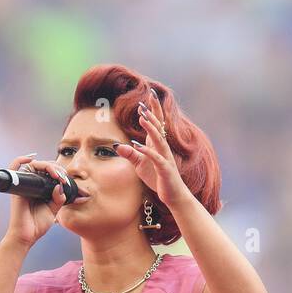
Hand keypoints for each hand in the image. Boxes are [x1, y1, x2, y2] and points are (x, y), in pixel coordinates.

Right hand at [3, 153, 70, 247]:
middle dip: (56, 169)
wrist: (27, 236)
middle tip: (63, 178)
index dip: (59, 172)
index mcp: (40, 189)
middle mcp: (31, 185)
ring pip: (34, 165)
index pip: (49, 172)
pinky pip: (14, 168)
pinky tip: (31, 158)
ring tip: (56, 175)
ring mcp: (24, 185)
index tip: (66, 180)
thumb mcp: (53, 210)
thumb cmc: (37, 225)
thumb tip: (59, 185)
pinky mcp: (17, 188)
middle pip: (43, 166)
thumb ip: (58, 198)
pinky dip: (20, 160)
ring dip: (47, 166)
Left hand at [115, 88, 190, 208]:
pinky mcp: (165, 169)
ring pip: (158, 140)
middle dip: (153, 113)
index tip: (147, 96)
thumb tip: (117, 145)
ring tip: (142, 117)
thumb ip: (131, 154)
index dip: (153, 110)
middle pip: (159, 127)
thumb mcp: (140, 165)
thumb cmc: (158, 179)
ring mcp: (165, 158)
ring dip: (151, 128)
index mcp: (158, 146)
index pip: (156, 124)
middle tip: (147, 99)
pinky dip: (147, 152)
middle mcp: (163, 149)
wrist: (173, 195)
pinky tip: (138, 146)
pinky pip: (156, 159)